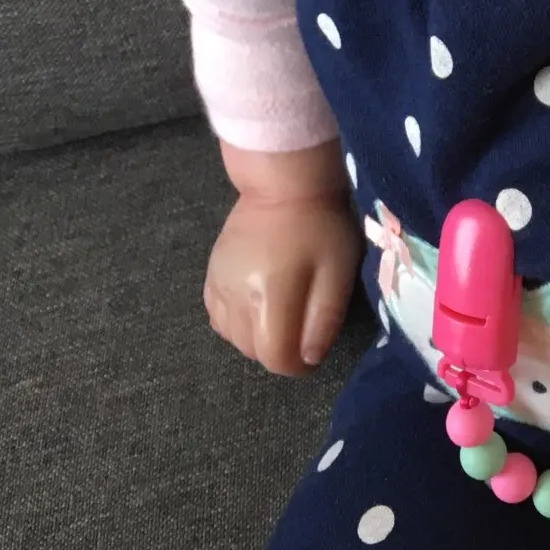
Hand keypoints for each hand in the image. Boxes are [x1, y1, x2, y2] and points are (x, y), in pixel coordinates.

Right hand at [204, 189, 361, 374]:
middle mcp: (236, 296)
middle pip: (251, 351)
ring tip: (280, 313)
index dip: (297, 364)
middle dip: (278, 350)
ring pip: (231, 337)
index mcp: (269, 295)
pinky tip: (255, 305)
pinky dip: (236, 322)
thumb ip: (325, 319)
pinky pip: (217, 317)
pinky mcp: (210, 275)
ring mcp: (217, 285)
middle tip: (301, 327)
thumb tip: (309, 359)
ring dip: (256, 337)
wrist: (282, 184)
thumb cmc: (319, 225)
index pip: (274, 357)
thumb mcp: (339, 270)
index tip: (313, 352)